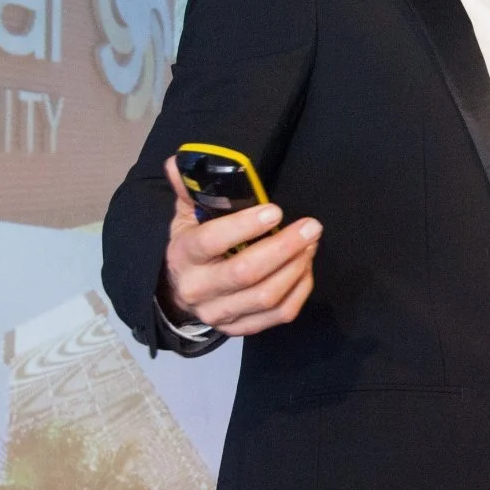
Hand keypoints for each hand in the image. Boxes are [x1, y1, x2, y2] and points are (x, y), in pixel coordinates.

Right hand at [160, 156, 321, 336]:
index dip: (245, 226)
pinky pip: (279, 315)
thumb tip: (178, 161)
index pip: (211, 242)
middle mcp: (198, 289)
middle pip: (246, 273)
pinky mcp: (240, 328)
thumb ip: (189, 190)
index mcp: (183, 255)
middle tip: (311, 227)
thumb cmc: (193, 247)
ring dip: (296, 268)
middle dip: (283, 248)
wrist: (181, 294)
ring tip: (311, 244)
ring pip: (266, 296)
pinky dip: (300, 291)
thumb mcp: (185, 217)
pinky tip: (306, 268)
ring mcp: (219, 313)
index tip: (276, 211)